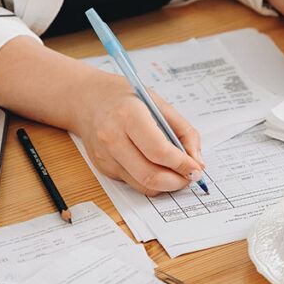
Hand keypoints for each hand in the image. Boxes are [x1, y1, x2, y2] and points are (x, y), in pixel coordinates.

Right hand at [73, 71, 203, 195]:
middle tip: (191, 176)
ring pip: (143, 185)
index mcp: (128, 116)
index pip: (159, 151)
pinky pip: (134, 183)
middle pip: (150, 175)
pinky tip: (157, 167)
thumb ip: (184, 131)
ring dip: (166, 185)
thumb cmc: (125, 98)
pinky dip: (151, 181)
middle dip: (177, 181)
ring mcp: (105, 157)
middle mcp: (112, 138)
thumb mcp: (159, 103)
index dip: (182, 164)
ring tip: (178, 173)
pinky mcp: (103, 168)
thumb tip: (197, 161)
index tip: (197, 168)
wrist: (87, 100)